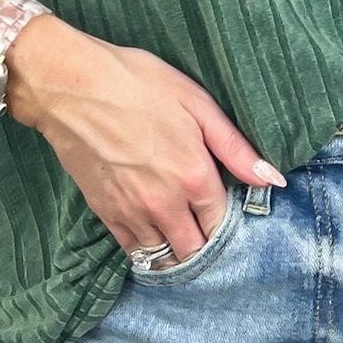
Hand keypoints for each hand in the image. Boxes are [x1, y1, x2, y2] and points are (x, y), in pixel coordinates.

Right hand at [4, 15, 286, 266]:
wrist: (69, 86)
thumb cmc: (135, 84)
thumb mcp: (196, 103)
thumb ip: (236, 147)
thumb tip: (273, 180)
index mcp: (194, 176)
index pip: (223, 223)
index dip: (229, 219)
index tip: (227, 208)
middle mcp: (165, 205)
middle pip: (196, 250)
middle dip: (206, 243)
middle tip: (207, 225)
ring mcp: (132, 213)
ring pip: (165, 258)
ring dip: (178, 253)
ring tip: (184, 236)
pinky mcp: (105, 213)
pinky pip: (134, 251)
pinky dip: (148, 251)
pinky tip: (155, 237)